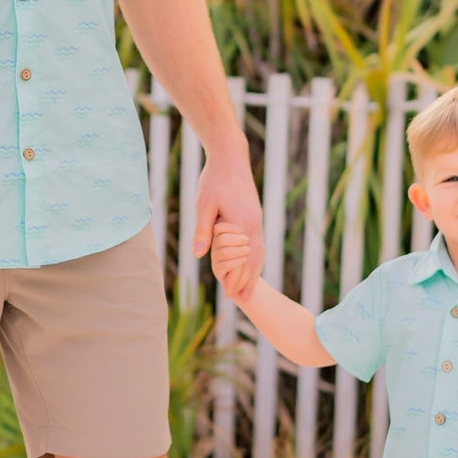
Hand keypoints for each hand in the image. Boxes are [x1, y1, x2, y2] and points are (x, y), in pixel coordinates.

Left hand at [193, 140, 263, 294]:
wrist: (230, 157)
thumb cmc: (214, 179)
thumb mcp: (203, 205)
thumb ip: (202, 231)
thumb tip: (198, 255)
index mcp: (243, 225)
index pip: (244, 260)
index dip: (239, 279)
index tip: (233, 296)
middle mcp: (254, 224)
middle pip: (256, 259)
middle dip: (250, 280)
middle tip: (244, 300)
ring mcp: (256, 219)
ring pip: (259, 251)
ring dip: (254, 269)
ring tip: (249, 286)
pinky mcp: (254, 214)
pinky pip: (257, 241)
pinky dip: (255, 256)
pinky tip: (249, 261)